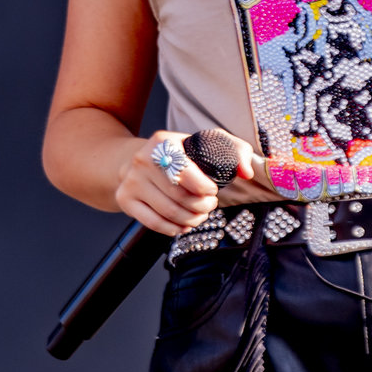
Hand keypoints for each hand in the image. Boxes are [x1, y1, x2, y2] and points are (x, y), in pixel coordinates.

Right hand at [116, 130, 254, 236]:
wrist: (137, 159)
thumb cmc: (180, 154)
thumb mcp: (207, 142)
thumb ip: (236, 151)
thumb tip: (246, 173)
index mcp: (163, 142)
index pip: (188, 173)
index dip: (206, 189)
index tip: (213, 190)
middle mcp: (143, 160)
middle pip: (179, 197)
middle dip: (202, 207)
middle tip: (209, 205)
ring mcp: (131, 182)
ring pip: (169, 212)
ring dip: (191, 219)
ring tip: (200, 215)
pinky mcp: (125, 200)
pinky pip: (154, 223)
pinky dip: (174, 228)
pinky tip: (183, 224)